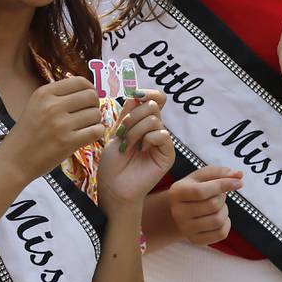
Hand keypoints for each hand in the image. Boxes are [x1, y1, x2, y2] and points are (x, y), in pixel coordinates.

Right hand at [3, 76, 104, 180]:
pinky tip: (89, 135)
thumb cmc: (27, 134)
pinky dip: (97, 132)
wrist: (14, 161)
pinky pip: (96, 131)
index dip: (90, 89)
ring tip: (86, 126)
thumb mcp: (36, 105)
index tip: (89, 97)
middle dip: (94, 104)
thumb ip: (58, 96)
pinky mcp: (68, 142)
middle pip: (91, 96)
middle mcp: (52, 106)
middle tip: (89, 113)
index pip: (80, 81)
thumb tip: (89, 91)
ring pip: (95, 114)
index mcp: (44, 93)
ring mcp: (61, 125)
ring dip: (95, 120)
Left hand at [98, 90, 174, 211]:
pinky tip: (140, 151)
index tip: (135, 95)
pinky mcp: (168, 154)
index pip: (155, 98)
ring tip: (128, 145)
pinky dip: (148, 140)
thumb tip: (136, 94)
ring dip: (135, 131)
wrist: (114, 188)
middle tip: (122, 133)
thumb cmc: (113, 163)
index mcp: (144, 122)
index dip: (147, 93)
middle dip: (132, 117)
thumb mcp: (116, 133)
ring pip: (154, 119)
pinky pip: (162, 135)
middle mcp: (156, 129)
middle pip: (152, 105)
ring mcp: (162, 141)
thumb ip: (128, 113)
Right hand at [169, 166, 242, 245]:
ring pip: (218, 221)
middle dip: (222, 197)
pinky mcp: (195, 240)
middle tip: (218, 194)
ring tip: (218, 206)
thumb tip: (239, 175)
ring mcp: (185, 228)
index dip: (222, 185)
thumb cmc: (194, 188)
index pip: (201, 192)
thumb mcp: (202, 176)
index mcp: (177, 192)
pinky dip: (226, 224)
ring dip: (224, 210)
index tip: (238, 182)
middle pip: (212, 205)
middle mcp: (178, 212)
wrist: (181, 210)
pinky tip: (220, 217)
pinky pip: (221, 234)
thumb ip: (221, 173)